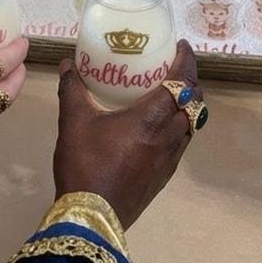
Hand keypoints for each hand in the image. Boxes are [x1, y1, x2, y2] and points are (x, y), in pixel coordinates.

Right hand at [53, 40, 200, 228]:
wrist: (91, 216)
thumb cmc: (85, 164)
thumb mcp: (73, 122)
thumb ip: (72, 89)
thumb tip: (68, 64)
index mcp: (152, 117)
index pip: (182, 82)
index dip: (187, 61)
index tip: (181, 46)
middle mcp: (169, 135)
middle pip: (194, 102)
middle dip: (189, 80)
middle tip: (173, 67)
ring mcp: (170, 158)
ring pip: (191, 124)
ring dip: (187, 105)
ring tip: (169, 93)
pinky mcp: (165, 175)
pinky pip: (182, 142)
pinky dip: (178, 126)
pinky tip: (157, 126)